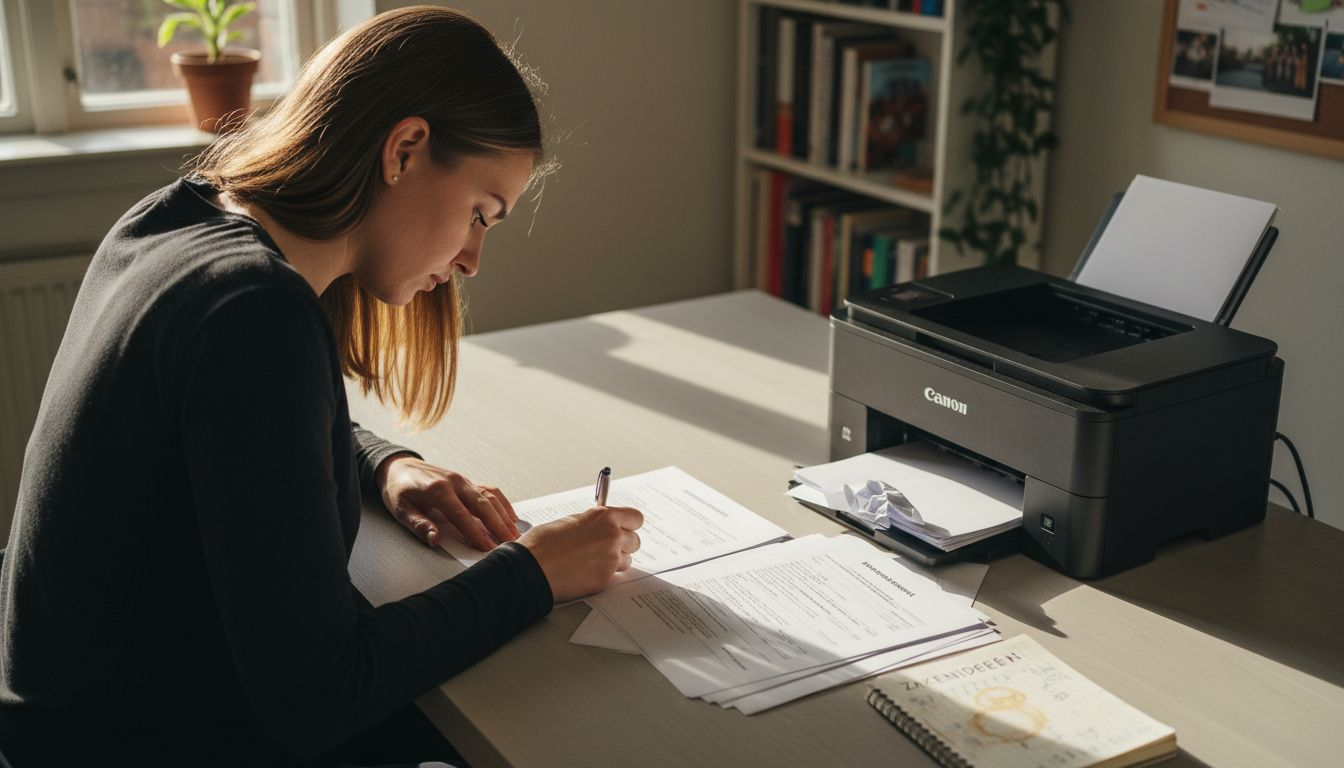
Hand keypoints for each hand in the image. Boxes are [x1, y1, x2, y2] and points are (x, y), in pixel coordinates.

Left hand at [376, 454, 519, 549]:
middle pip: (482, 504)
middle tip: (509, 542)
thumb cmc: (398, 489)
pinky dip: (502, 503)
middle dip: (497, 525)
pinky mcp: (466, 480)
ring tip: (514, 533)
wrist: (397, 466)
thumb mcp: (400, 509)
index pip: (461, 514)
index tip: (486, 547)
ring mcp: (463, 479)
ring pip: (489, 497)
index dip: (475, 532)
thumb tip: (435, 539)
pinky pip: (489, 490)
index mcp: (437, 490)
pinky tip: (510, 515)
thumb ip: (419, 524)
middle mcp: (454, 482)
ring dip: (503, 515)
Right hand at [518, 505, 643, 602]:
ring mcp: (611, 559)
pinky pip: (614, 576)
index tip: (625, 527)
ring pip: (627, 560)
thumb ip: (592, 523)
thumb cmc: (543, 544)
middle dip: (624, 544)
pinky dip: (604, 575)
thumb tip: (600, 526)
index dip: (629, 524)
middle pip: (635, 540)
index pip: (635, 518)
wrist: (531, 568)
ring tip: (593, 561)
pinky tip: (586, 572)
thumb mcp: (570, 522)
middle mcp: (612, 536)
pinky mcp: (605, 579)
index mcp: (604, 517)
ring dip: (616, 561)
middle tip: (608, 547)